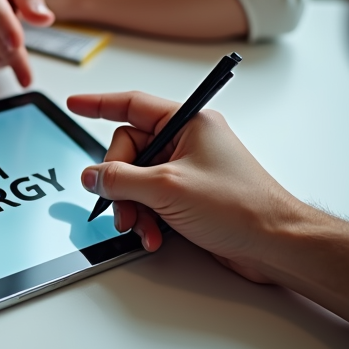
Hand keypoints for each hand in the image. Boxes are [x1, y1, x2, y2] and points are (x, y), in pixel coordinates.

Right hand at [68, 91, 306, 283]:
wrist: (274, 244)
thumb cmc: (241, 206)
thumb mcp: (168, 188)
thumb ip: (121, 179)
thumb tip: (93, 176)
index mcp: (188, 123)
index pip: (132, 104)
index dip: (99, 105)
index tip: (74, 105)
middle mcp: (187, 143)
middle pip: (129, 152)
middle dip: (119, 183)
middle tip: (120, 204)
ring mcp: (188, 171)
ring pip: (136, 182)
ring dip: (132, 207)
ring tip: (141, 227)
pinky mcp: (189, 198)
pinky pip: (151, 201)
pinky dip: (147, 219)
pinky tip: (154, 235)